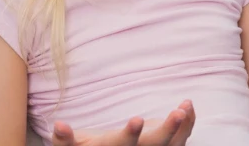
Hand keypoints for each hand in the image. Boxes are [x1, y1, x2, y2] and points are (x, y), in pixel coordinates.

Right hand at [51, 100, 194, 145]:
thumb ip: (64, 140)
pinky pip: (182, 139)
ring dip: (182, 126)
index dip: (130, 134)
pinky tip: (189, 107)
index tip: (138, 119)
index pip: (123, 144)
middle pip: (155, 145)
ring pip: (173, 144)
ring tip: (185, 106)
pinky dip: (188, 124)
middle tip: (177, 113)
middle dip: (167, 130)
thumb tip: (59, 125)